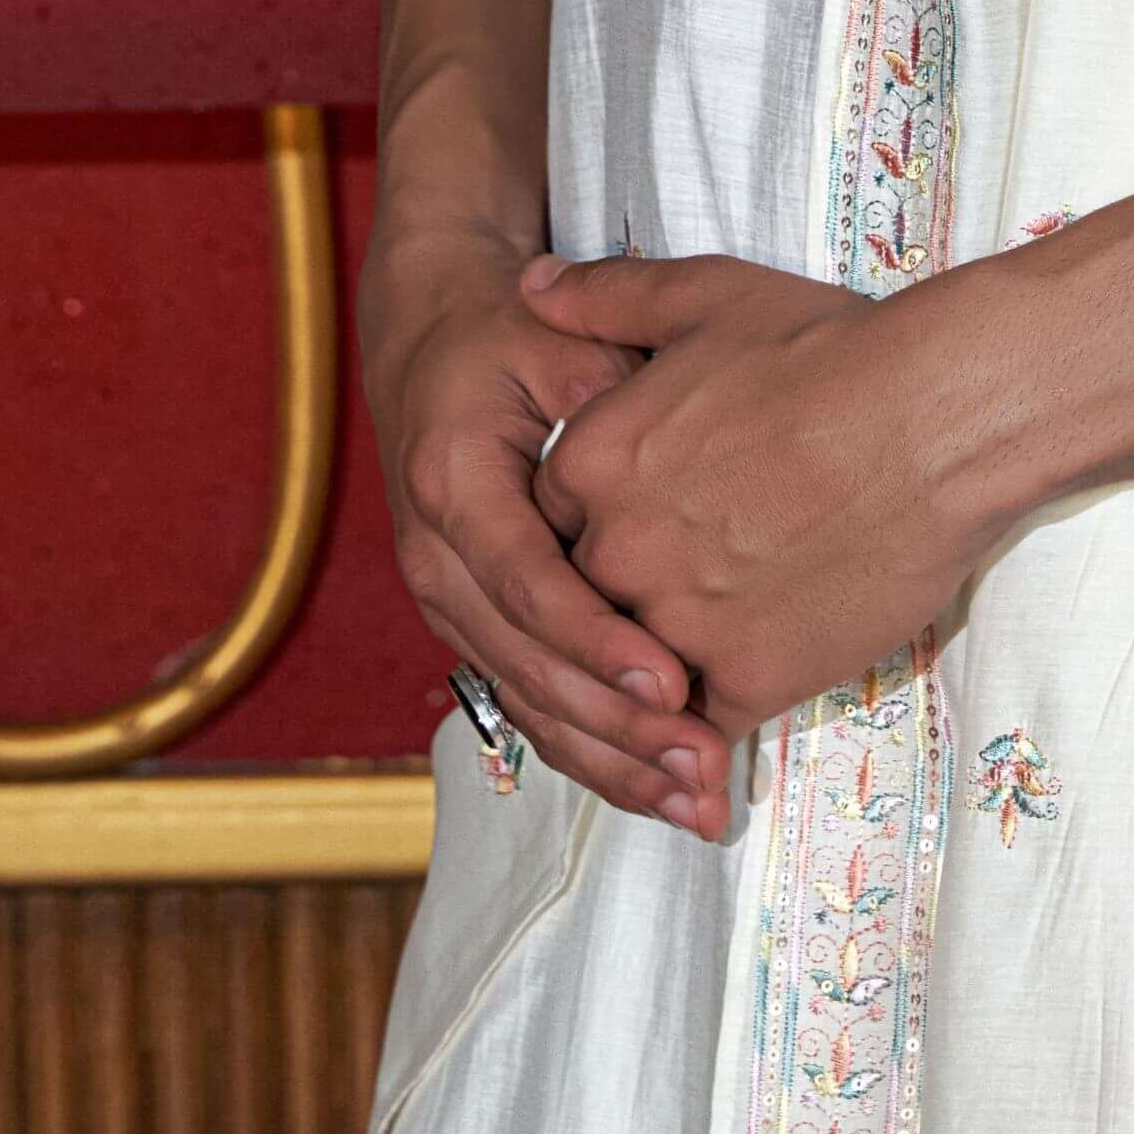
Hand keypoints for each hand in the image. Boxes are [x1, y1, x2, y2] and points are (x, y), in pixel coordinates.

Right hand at [371, 254, 736, 837]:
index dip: (599, 640)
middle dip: (617, 726)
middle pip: (527, 664)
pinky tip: (657, 787)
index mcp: (454, 485)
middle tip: (702, 766)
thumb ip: (602, 386)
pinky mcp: (474, 623)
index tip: (672, 680)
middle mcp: (437, 557)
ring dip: (610, 760)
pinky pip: (528, 700)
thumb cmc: (507, 332)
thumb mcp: (554, 334)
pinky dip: (592, 750)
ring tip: (695, 800)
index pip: (527, 583)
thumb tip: (656, 443)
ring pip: (526, 700)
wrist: (431, 336)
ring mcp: (450, 600)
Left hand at [518, 256, 1003, 735]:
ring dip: (661, 667)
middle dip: (622, 596)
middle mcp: (620, 548)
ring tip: (708, 655)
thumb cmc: (832, 347)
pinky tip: (742, 699)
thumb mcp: (708, 296)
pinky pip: (706, 720)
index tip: (635, 523)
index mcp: (594, 461)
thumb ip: (608, 297)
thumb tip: (532, 287)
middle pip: (589, 596)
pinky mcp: (752, 677)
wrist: (939, 419)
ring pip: (640, 669)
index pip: (549, 520)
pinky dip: (712, 721)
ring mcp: (681, 622)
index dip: (590, 524)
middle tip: (680, 587)